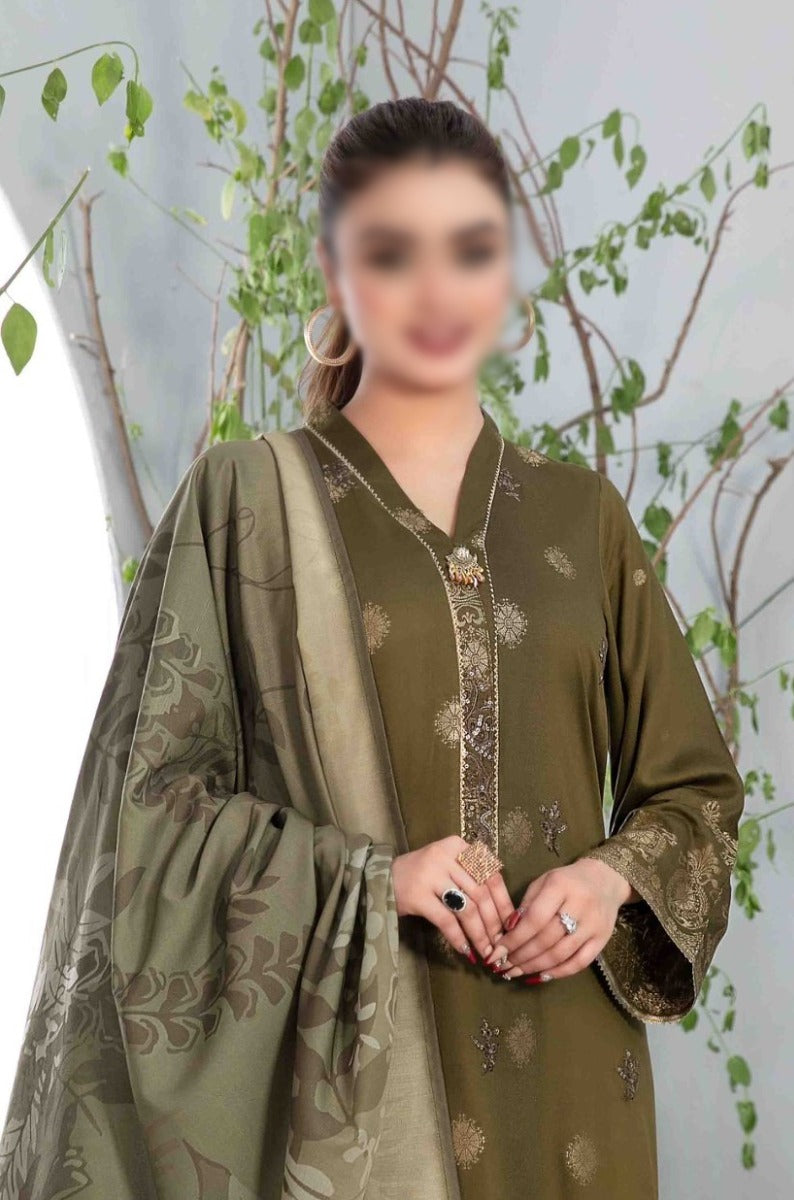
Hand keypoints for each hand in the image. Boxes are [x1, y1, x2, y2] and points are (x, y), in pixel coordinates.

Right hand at [391, 836, 516, 962]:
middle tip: (499, 944)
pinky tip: (465, 950)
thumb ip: (473, 880)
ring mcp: (430, 874)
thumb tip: (504, 916)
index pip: (491, 874)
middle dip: (493, 923)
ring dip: (479, 934)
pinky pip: (446, 921)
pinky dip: (458, 938)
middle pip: (481, 894)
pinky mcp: (418, 895)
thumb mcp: (448, 866)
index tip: (511, 925)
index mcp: (458, 846)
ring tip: (485, 951)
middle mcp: (445, 855)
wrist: (382, 878)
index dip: (503, 902)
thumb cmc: (423, 875)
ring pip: (467, 908)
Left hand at [481, 857, 631, 980]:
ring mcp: (593, 925)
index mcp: (560, 886)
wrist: (605, 879)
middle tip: (504, 966)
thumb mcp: (543, 882)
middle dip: (521, 956)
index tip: (497, 951)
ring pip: (561, 954)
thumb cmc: (567, 880)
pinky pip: (580, 962)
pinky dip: (559, 972)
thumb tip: (508, 930)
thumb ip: (526, 904)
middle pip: (546, 939)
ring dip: (535, 966)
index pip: (534, 919)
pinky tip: (542, 975)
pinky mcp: (603, 939)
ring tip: (517, 972)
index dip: (514, 938)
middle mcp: (579, 906)